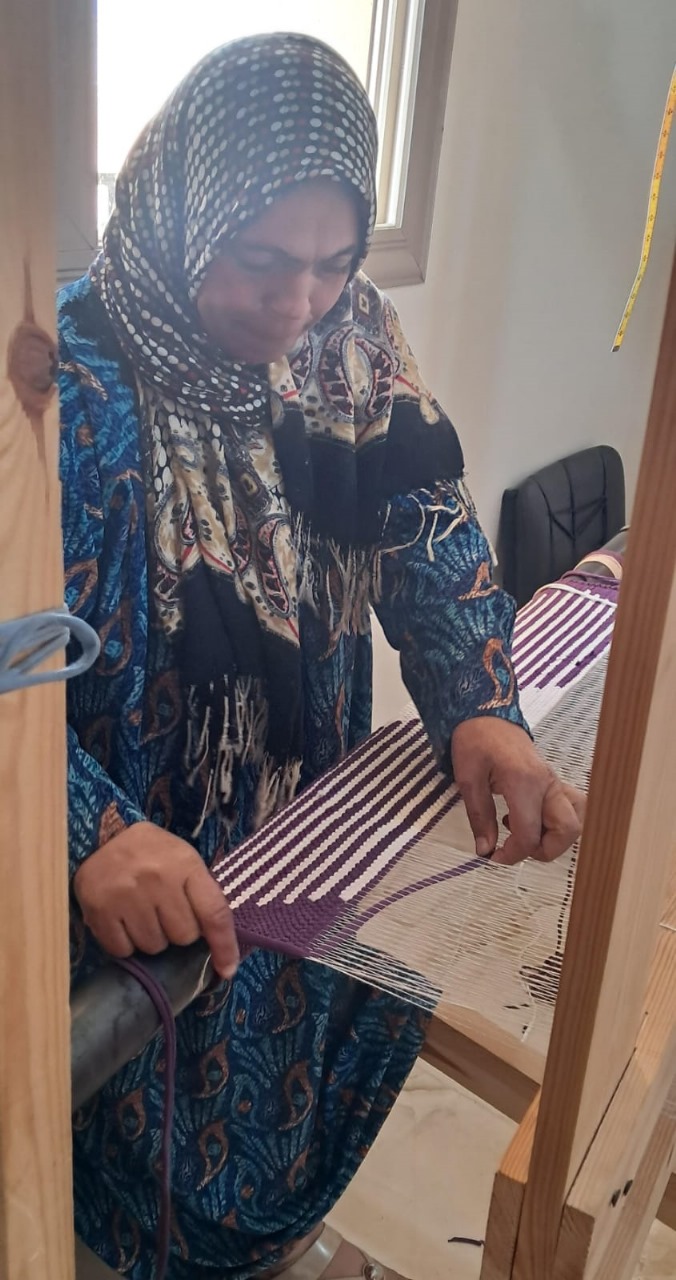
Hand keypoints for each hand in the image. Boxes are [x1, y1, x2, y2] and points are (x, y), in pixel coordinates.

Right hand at [72, 822, 239, 978]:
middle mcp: (157, 878)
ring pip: (154, 946)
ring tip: (142, 912)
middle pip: (183, 936)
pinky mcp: (99, 910)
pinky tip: (124, 920)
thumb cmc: (152, 854)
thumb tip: (220, 948)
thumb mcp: (184, 860)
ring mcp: (126, 895)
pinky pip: (123, 950)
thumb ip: (202, 896)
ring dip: (152, 937)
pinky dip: (126, 943)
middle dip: (178, 931)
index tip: (227, 969)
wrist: (102, 838)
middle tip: (165, 910)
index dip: (224, 946)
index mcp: (185, 864)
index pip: (214, 913)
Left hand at [450, 717, 584, 865]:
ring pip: (576, 820)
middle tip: (515, 847)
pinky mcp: (554, 782)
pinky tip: (529, 819)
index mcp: (524, 782)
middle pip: (568, 830)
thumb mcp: (467, 778)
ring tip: (526, 835)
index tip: (493, 857)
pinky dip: (557, 824)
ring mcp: (554, 782)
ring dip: (556, 838)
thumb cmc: (475, 740)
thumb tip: (485, 851)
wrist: (486, 714)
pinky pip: (570, 808)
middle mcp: (547, 784)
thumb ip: (479, 816)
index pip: (530, 834)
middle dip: (544, 850)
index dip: (513, 854)